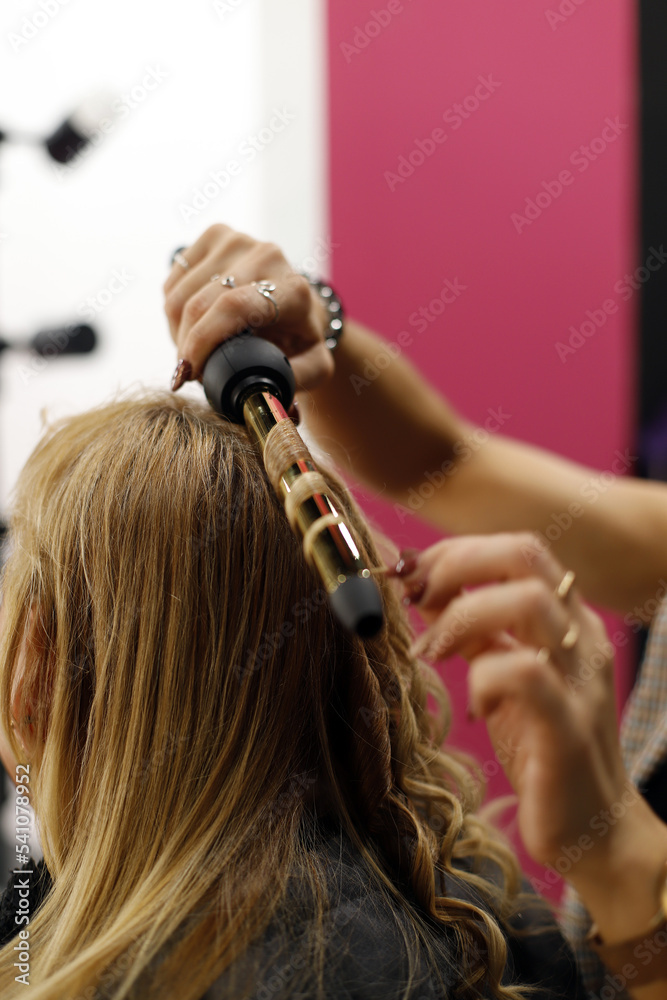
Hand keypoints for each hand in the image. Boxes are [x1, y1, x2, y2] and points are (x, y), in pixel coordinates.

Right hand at [163, 225, 334, 391]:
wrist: (300, 304)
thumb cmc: (300, 340)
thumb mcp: (312, 366)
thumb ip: (296, 381)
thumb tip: (268, 396)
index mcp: (294, 290)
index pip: (234, 307)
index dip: (202, 340)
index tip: (189, 372)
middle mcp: (268, 256)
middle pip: (201, 302)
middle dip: (185, 344)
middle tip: (190, 373)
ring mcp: (240, 240)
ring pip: (180, 293)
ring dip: (177, 331)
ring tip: (193, 351)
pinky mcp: (216, 235)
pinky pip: (174, 279)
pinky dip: (173, 310)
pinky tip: (192, 325)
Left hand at [392, 533, 632, 874]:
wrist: (595, 829)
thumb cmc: (541, 747)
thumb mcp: (501, 674)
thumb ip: (473, 630)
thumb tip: (423, 588)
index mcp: (566, 619)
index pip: (517, 547)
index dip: (457, 551)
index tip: (412, 575)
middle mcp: (580, 637)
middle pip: (525, 553)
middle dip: (456, 563)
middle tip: (415, 597)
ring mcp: (580, 679)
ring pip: (530, 601)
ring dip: (463, 615)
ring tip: (433, 651)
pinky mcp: (569, 727)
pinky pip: (526, 674)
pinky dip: (485, 678)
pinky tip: (476, 706)